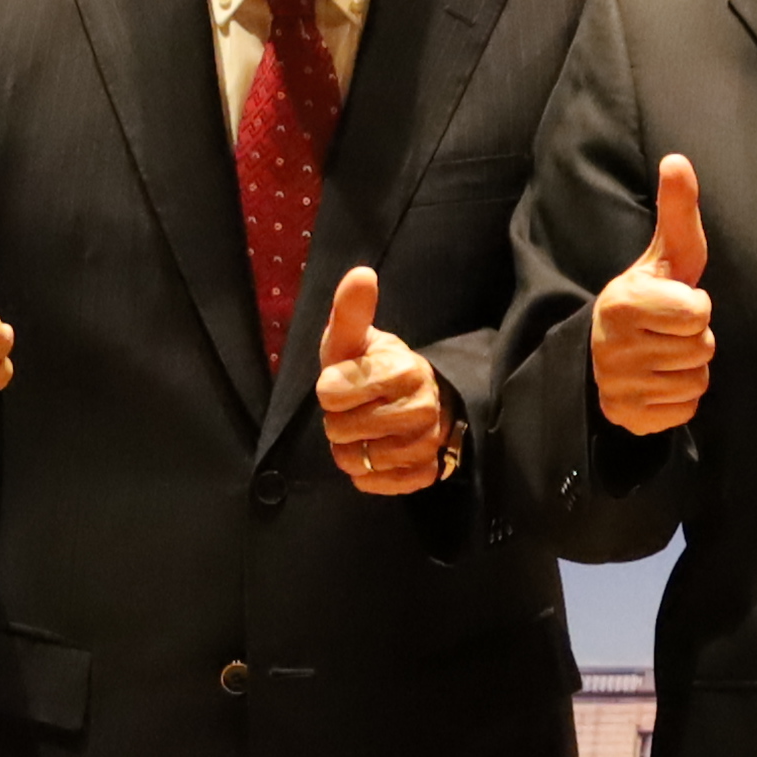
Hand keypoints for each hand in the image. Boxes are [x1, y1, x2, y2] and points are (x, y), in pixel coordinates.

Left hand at [316, 264, 452, 492]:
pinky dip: (366, 475)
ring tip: (363, 432)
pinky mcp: (425, 472)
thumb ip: (351, 310)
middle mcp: (422, 406)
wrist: (414, 401)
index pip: (332, 391)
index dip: (328, 389)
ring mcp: (427, 442)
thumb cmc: (372, 368)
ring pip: (358, 460)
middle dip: (337, 421)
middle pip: (341, 429)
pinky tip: (374, 455)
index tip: (341, 382)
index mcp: (403, 367)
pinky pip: (377, 484)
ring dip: (349, 449)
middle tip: (354, 409)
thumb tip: (361, 273)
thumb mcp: (356, 339)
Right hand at [590, 155, 714, 434]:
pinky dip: (679, 399)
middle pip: (702, 349)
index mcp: (623, 302)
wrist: (606, 350)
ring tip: (664, 355)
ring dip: (689, 369)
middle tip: (668, 332)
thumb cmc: (648, 296)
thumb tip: (678, 159)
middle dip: (694, 339)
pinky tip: (659, 382)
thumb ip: (676, 210)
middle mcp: (614, 347)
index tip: (673, 303)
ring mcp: (619, 386)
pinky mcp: (629, 418)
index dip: (695, 307)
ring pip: (696, 382)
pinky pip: (685, 411)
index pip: (697, 312)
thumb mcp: (664, 255)